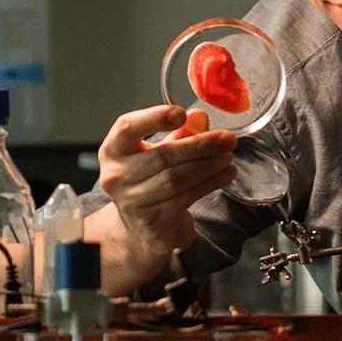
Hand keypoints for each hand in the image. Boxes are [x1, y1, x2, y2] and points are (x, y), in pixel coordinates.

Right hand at [97, 105, 235, 263]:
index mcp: (113, 150)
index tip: (181, 114)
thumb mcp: (162, 150)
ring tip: (228, 155)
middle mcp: (116, 176)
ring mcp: (132, 201)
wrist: (144, 226)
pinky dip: (211, 182)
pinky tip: (226, 173)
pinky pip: (186, 197)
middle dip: (200, 145)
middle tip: (228, 138)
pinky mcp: (152, 221)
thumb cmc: (151, 179)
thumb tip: (199, 117)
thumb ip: (180, 132)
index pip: (127, 127)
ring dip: (209, 165)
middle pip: (162, 156)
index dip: (154, 118)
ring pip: (176, 178)